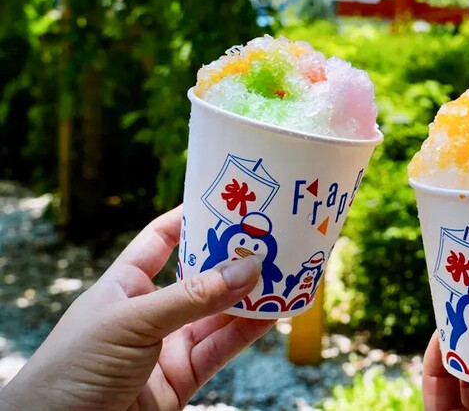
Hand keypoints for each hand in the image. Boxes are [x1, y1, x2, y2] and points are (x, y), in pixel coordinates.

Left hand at [0, 206, 275, 410]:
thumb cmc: (73, 368)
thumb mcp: (131, 321)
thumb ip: (192, 297)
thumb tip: (248, 268)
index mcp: (125, 285)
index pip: (161, 241)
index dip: (191, 220)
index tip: (227, 202)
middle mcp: (150, 311)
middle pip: (200, 277)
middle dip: (232, 260)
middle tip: (268, 239)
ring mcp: (168, 346)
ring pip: (217, 314)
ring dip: (248, 296)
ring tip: (283, 273)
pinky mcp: (183, 378)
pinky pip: (221, 349)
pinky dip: (248, 333)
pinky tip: (272, 315)